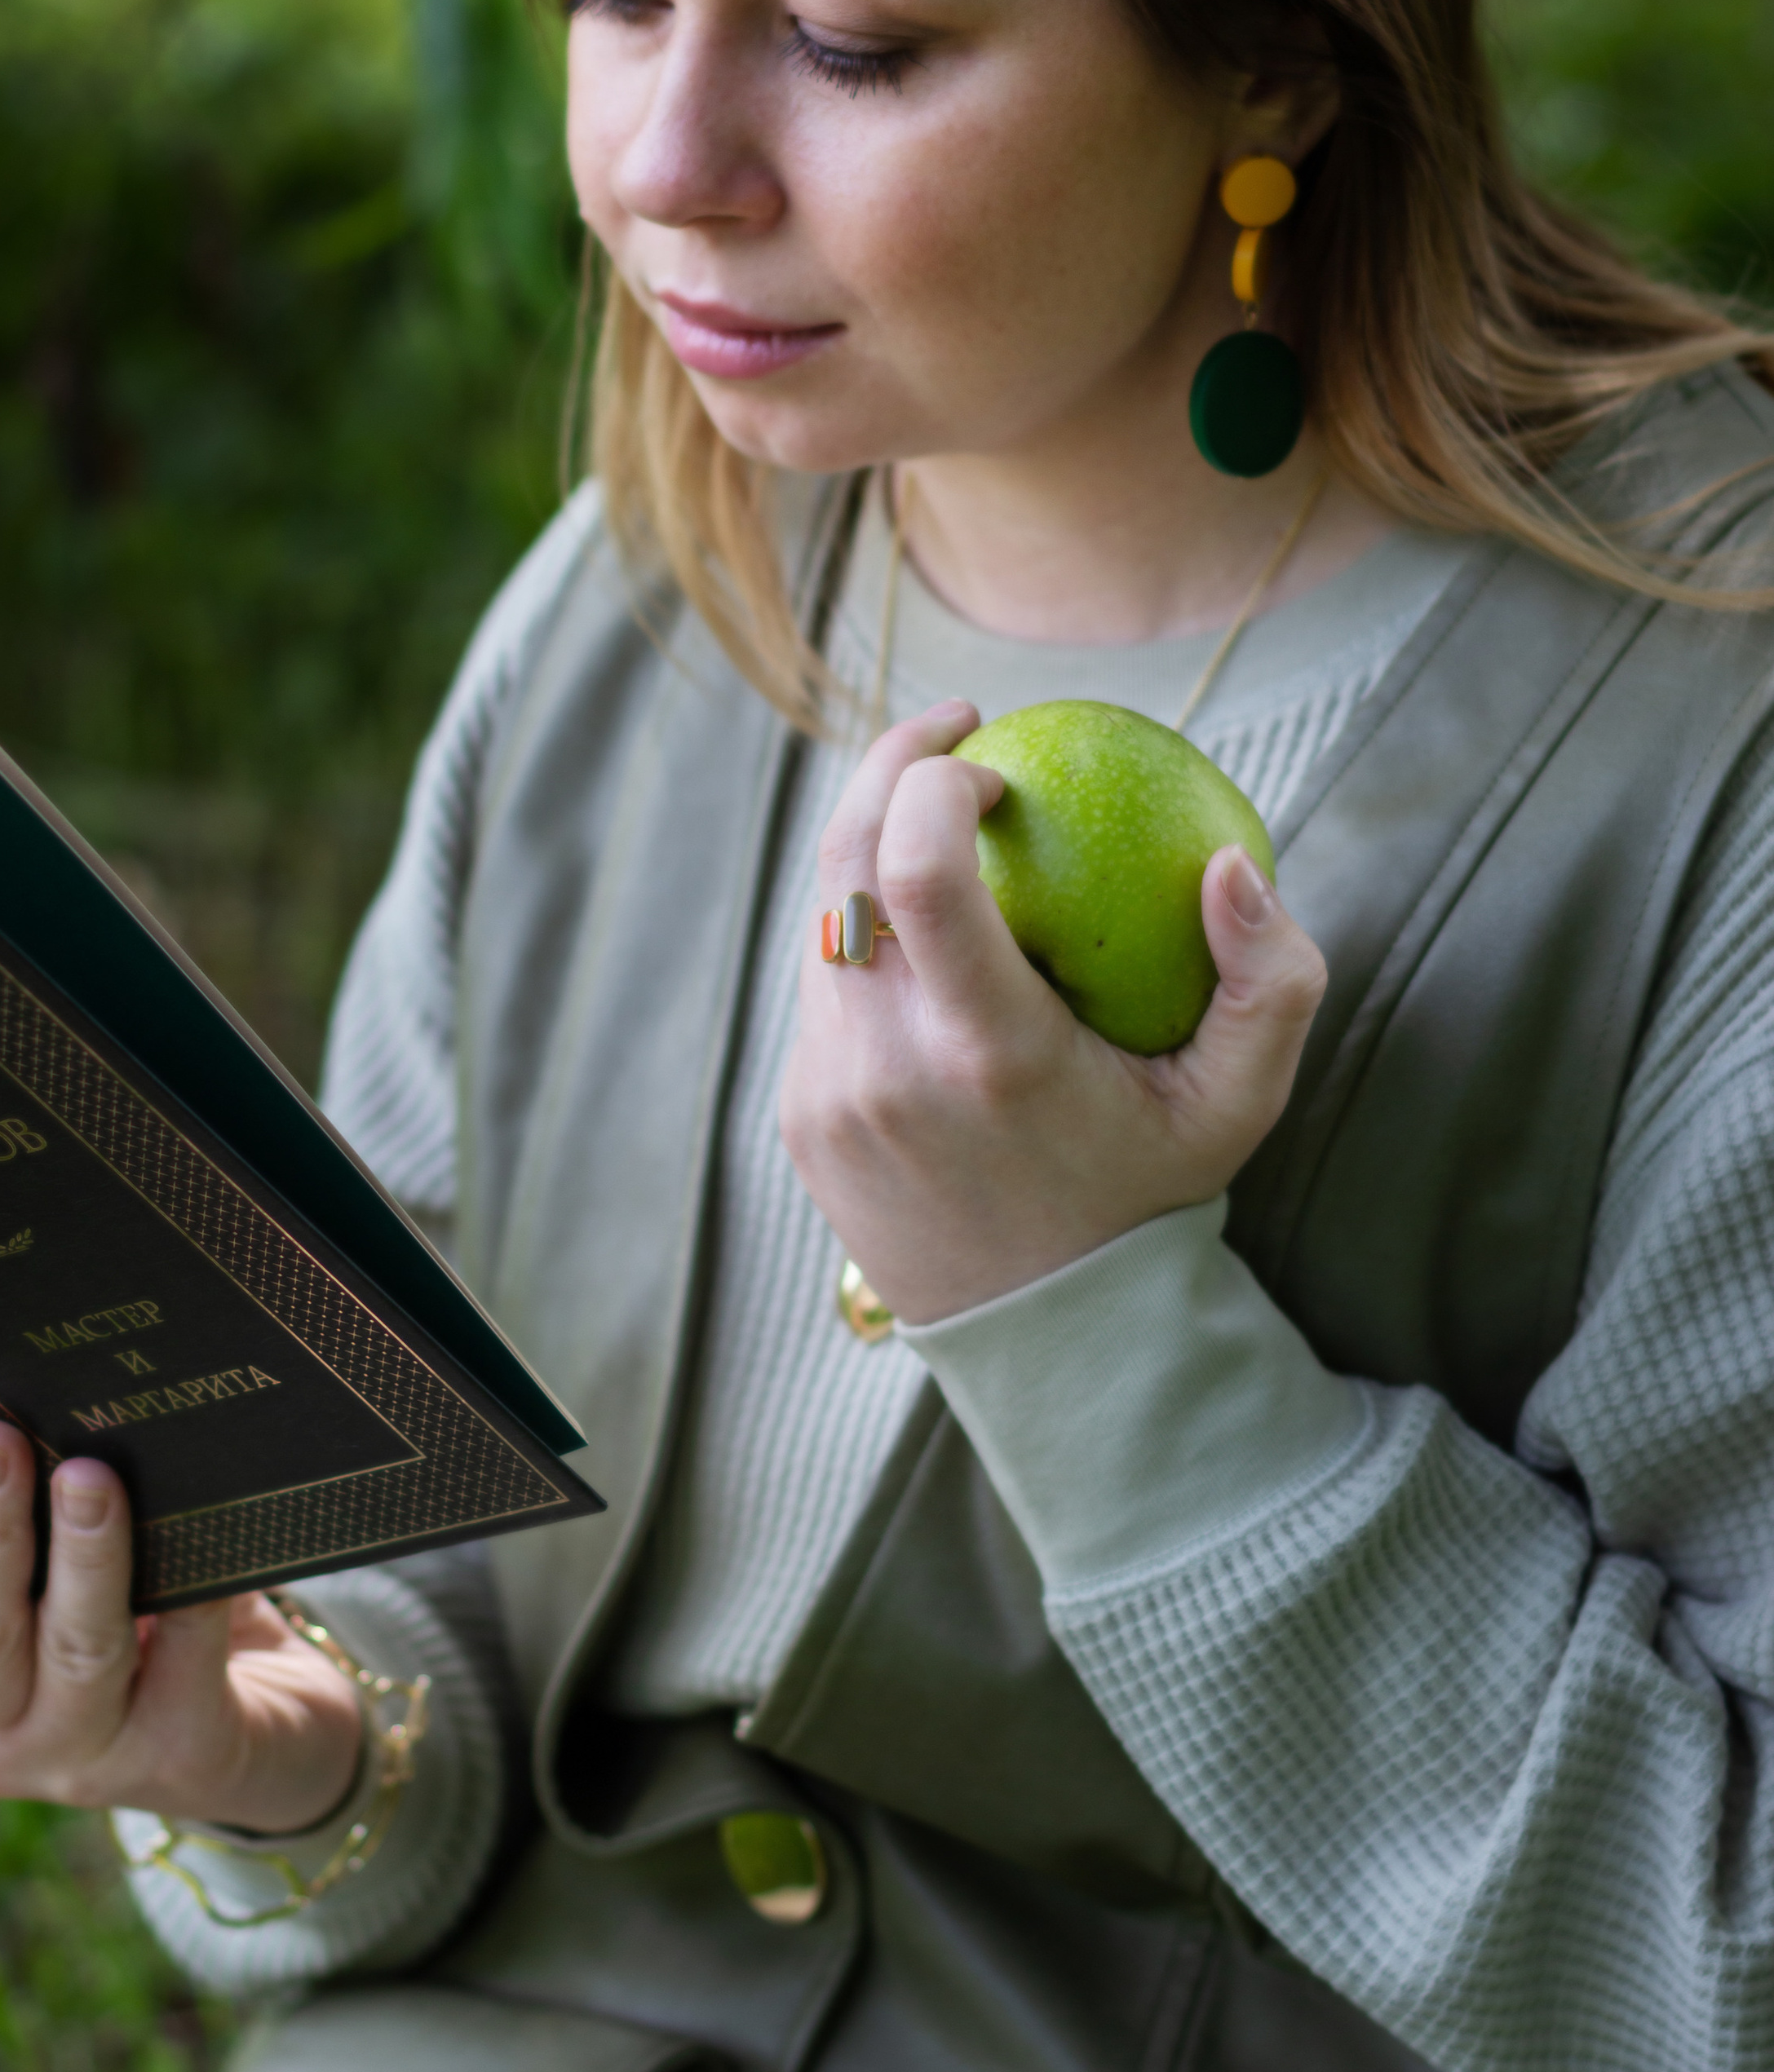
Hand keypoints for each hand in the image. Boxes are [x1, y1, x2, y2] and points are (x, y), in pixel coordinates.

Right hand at [0, 1418, 363, 1833]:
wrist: (251, 1741)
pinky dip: (195, 1594)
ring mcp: (83, 1754)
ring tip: (91, 1476)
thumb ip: (20, 1531)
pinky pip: (186, 1657)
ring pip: (77, 1648)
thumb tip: (17, 1396)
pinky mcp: (179, 1755)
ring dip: (83, 1557)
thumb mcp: (47, 1590)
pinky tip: (213, 1540)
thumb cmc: (128, 1628)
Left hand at [777, 700, 1327, 1324]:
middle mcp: (886, 1070)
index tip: (988, 752)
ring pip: (821, 920)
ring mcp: (828, 1094)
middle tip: (954, 735)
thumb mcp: (1240, 1102)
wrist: (1048, 1336)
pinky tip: (928, 933)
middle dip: (886, 768)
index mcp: (987, 1055)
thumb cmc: (1150, 1194)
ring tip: (944, 824)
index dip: (930, 777)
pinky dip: (868, 940)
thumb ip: (1271, 981)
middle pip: (841, 863)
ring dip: (872, 853)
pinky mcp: (801, 1115)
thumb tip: (1228, 862)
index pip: (915, 869)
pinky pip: (822, 991)